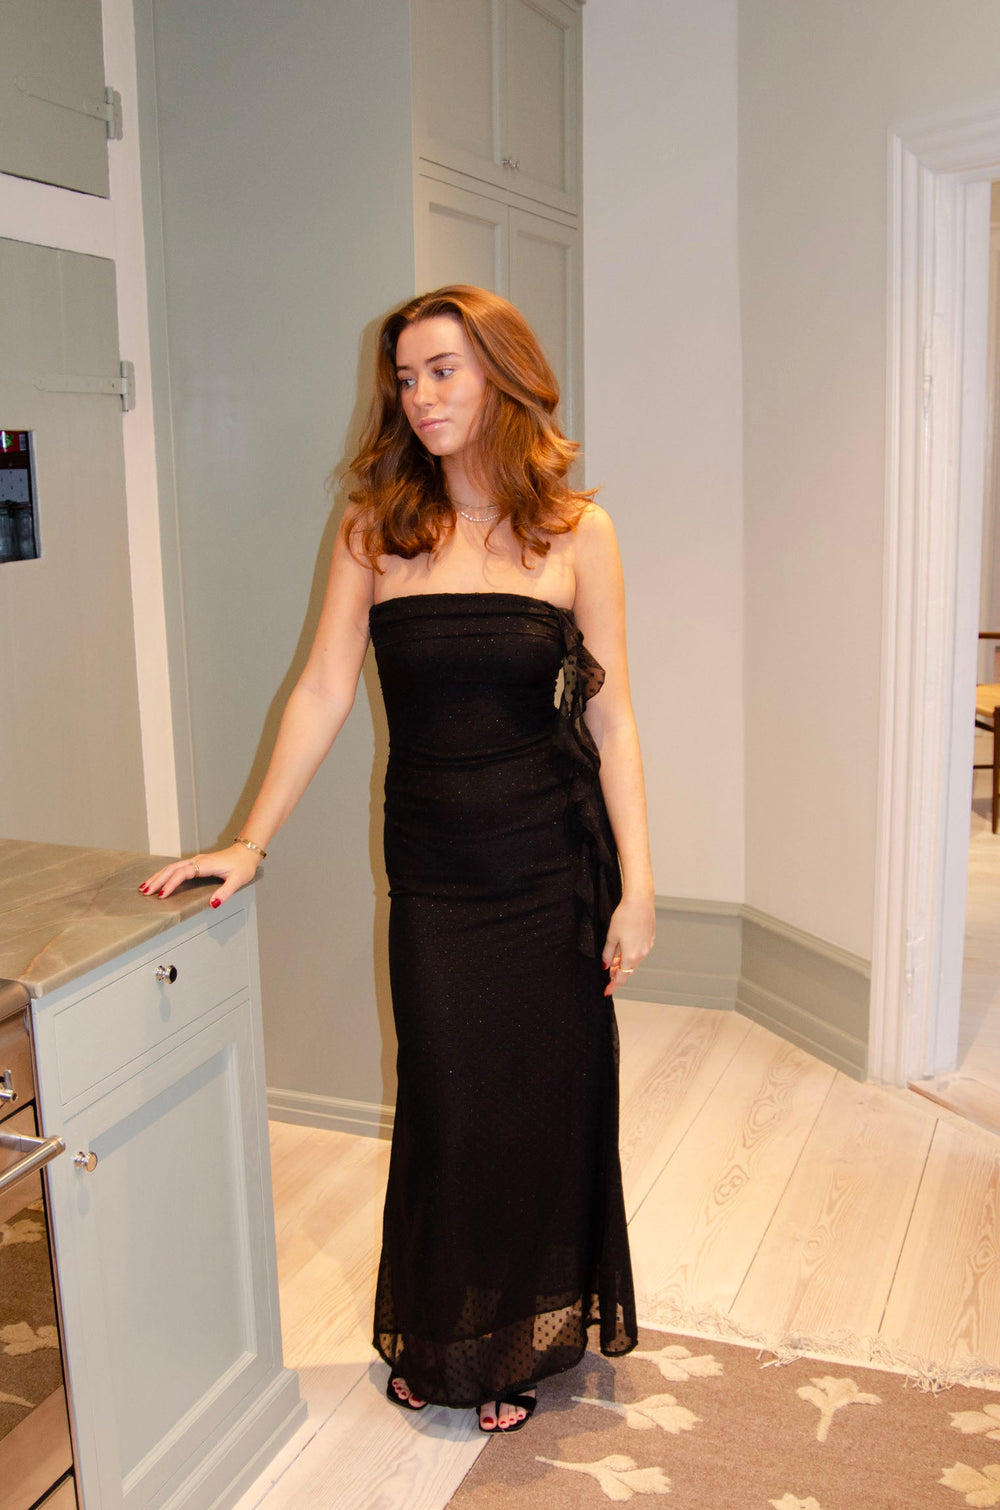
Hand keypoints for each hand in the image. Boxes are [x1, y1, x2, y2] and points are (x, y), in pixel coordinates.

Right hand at [139, 844, 261, 908]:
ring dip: (158, 876)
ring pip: (171, 867)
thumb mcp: (238, 880)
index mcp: (205, 865)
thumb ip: (226, 892)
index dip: (171, 884)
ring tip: (145, 887)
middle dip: (157, 880)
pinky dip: (164, 874)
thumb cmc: (243, 865)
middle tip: (145, 892)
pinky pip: (176, 868)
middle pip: (171, 869)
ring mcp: (195, 861)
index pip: (183, 873)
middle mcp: (197, 861)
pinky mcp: (196, 863)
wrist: (246, 852)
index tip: (162, 895)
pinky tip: (158, 880)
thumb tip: (213, 904)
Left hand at [602, 894, 654, 996]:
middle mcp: (642, 954)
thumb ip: (608, 953)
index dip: (613, 985)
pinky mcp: (650, 939)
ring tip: (613, 960)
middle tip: (608, 974)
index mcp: (631, 956)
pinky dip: (630, 955)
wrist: (640, 901)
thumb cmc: (625, 916)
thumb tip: (605, 965)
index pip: (621, 977)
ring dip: (623, 963)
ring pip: (634, 961)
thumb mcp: (611, 936)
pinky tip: (623, 949)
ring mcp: (647, 946)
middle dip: (617, 973)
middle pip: (628, 969)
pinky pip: (639, 952)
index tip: (607, 991)